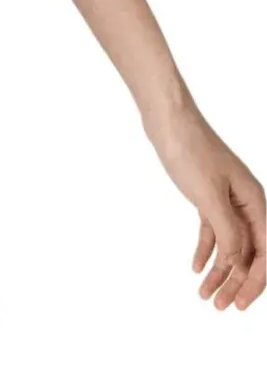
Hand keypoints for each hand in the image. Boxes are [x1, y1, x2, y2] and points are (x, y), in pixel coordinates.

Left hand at [142, 100, 266, 309]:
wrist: (167, 118)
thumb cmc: (190, 150)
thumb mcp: (209, 195)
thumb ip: (228, 231)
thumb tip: (239, 264)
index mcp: (256, 202)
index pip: (266, 252)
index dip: (255, 281)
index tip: (240, 304)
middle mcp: (247, 203)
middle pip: (250, 252)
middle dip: (237, 282)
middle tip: (219, 306)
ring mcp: (227, 199)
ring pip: (230, 244)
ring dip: (219, 271)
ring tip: (205, 295)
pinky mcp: (207, 195)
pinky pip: (212, 230)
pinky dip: (205, 249)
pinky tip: (195, 268)